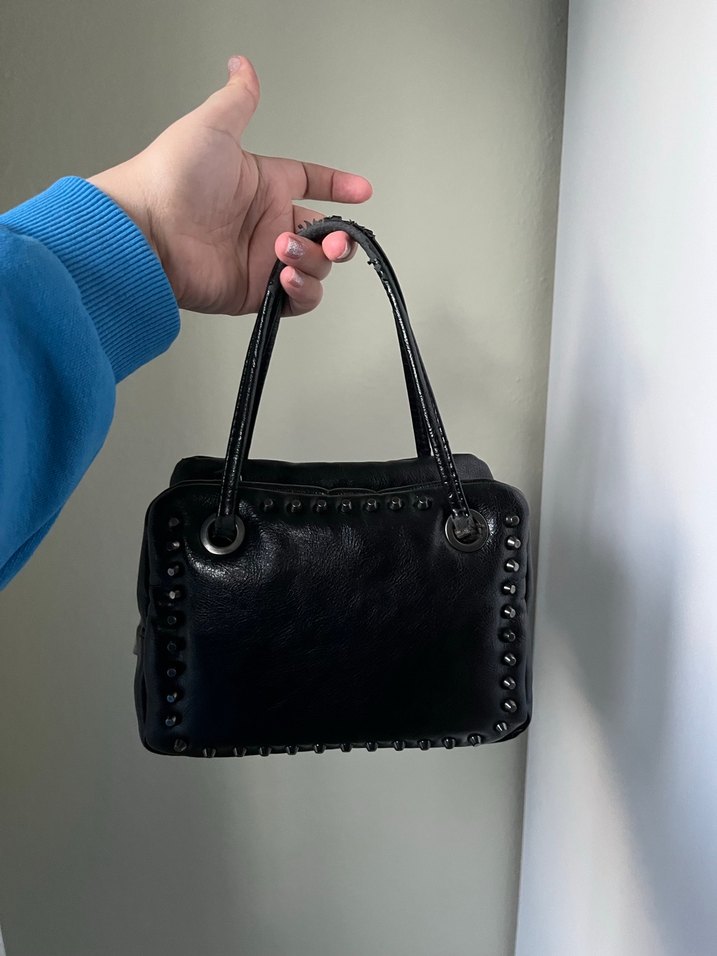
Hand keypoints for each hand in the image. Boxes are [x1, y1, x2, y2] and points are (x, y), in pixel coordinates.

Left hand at [88, 56, 371, 315]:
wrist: (146, 231)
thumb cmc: (170, 178)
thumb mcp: (212, 126)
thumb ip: (238, 99)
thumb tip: (242, 66)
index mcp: (264, 185)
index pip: (312, 183)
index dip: (339, 186)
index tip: (361, 191)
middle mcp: (265, 224)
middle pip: (323, 234)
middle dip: (339, 239)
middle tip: (336, 240)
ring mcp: (262, 260)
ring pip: (315, 266)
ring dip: (313, 260)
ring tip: (284, 251)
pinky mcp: (255, 293)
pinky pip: (297, 299)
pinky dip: (303, 290)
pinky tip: (286, 275)